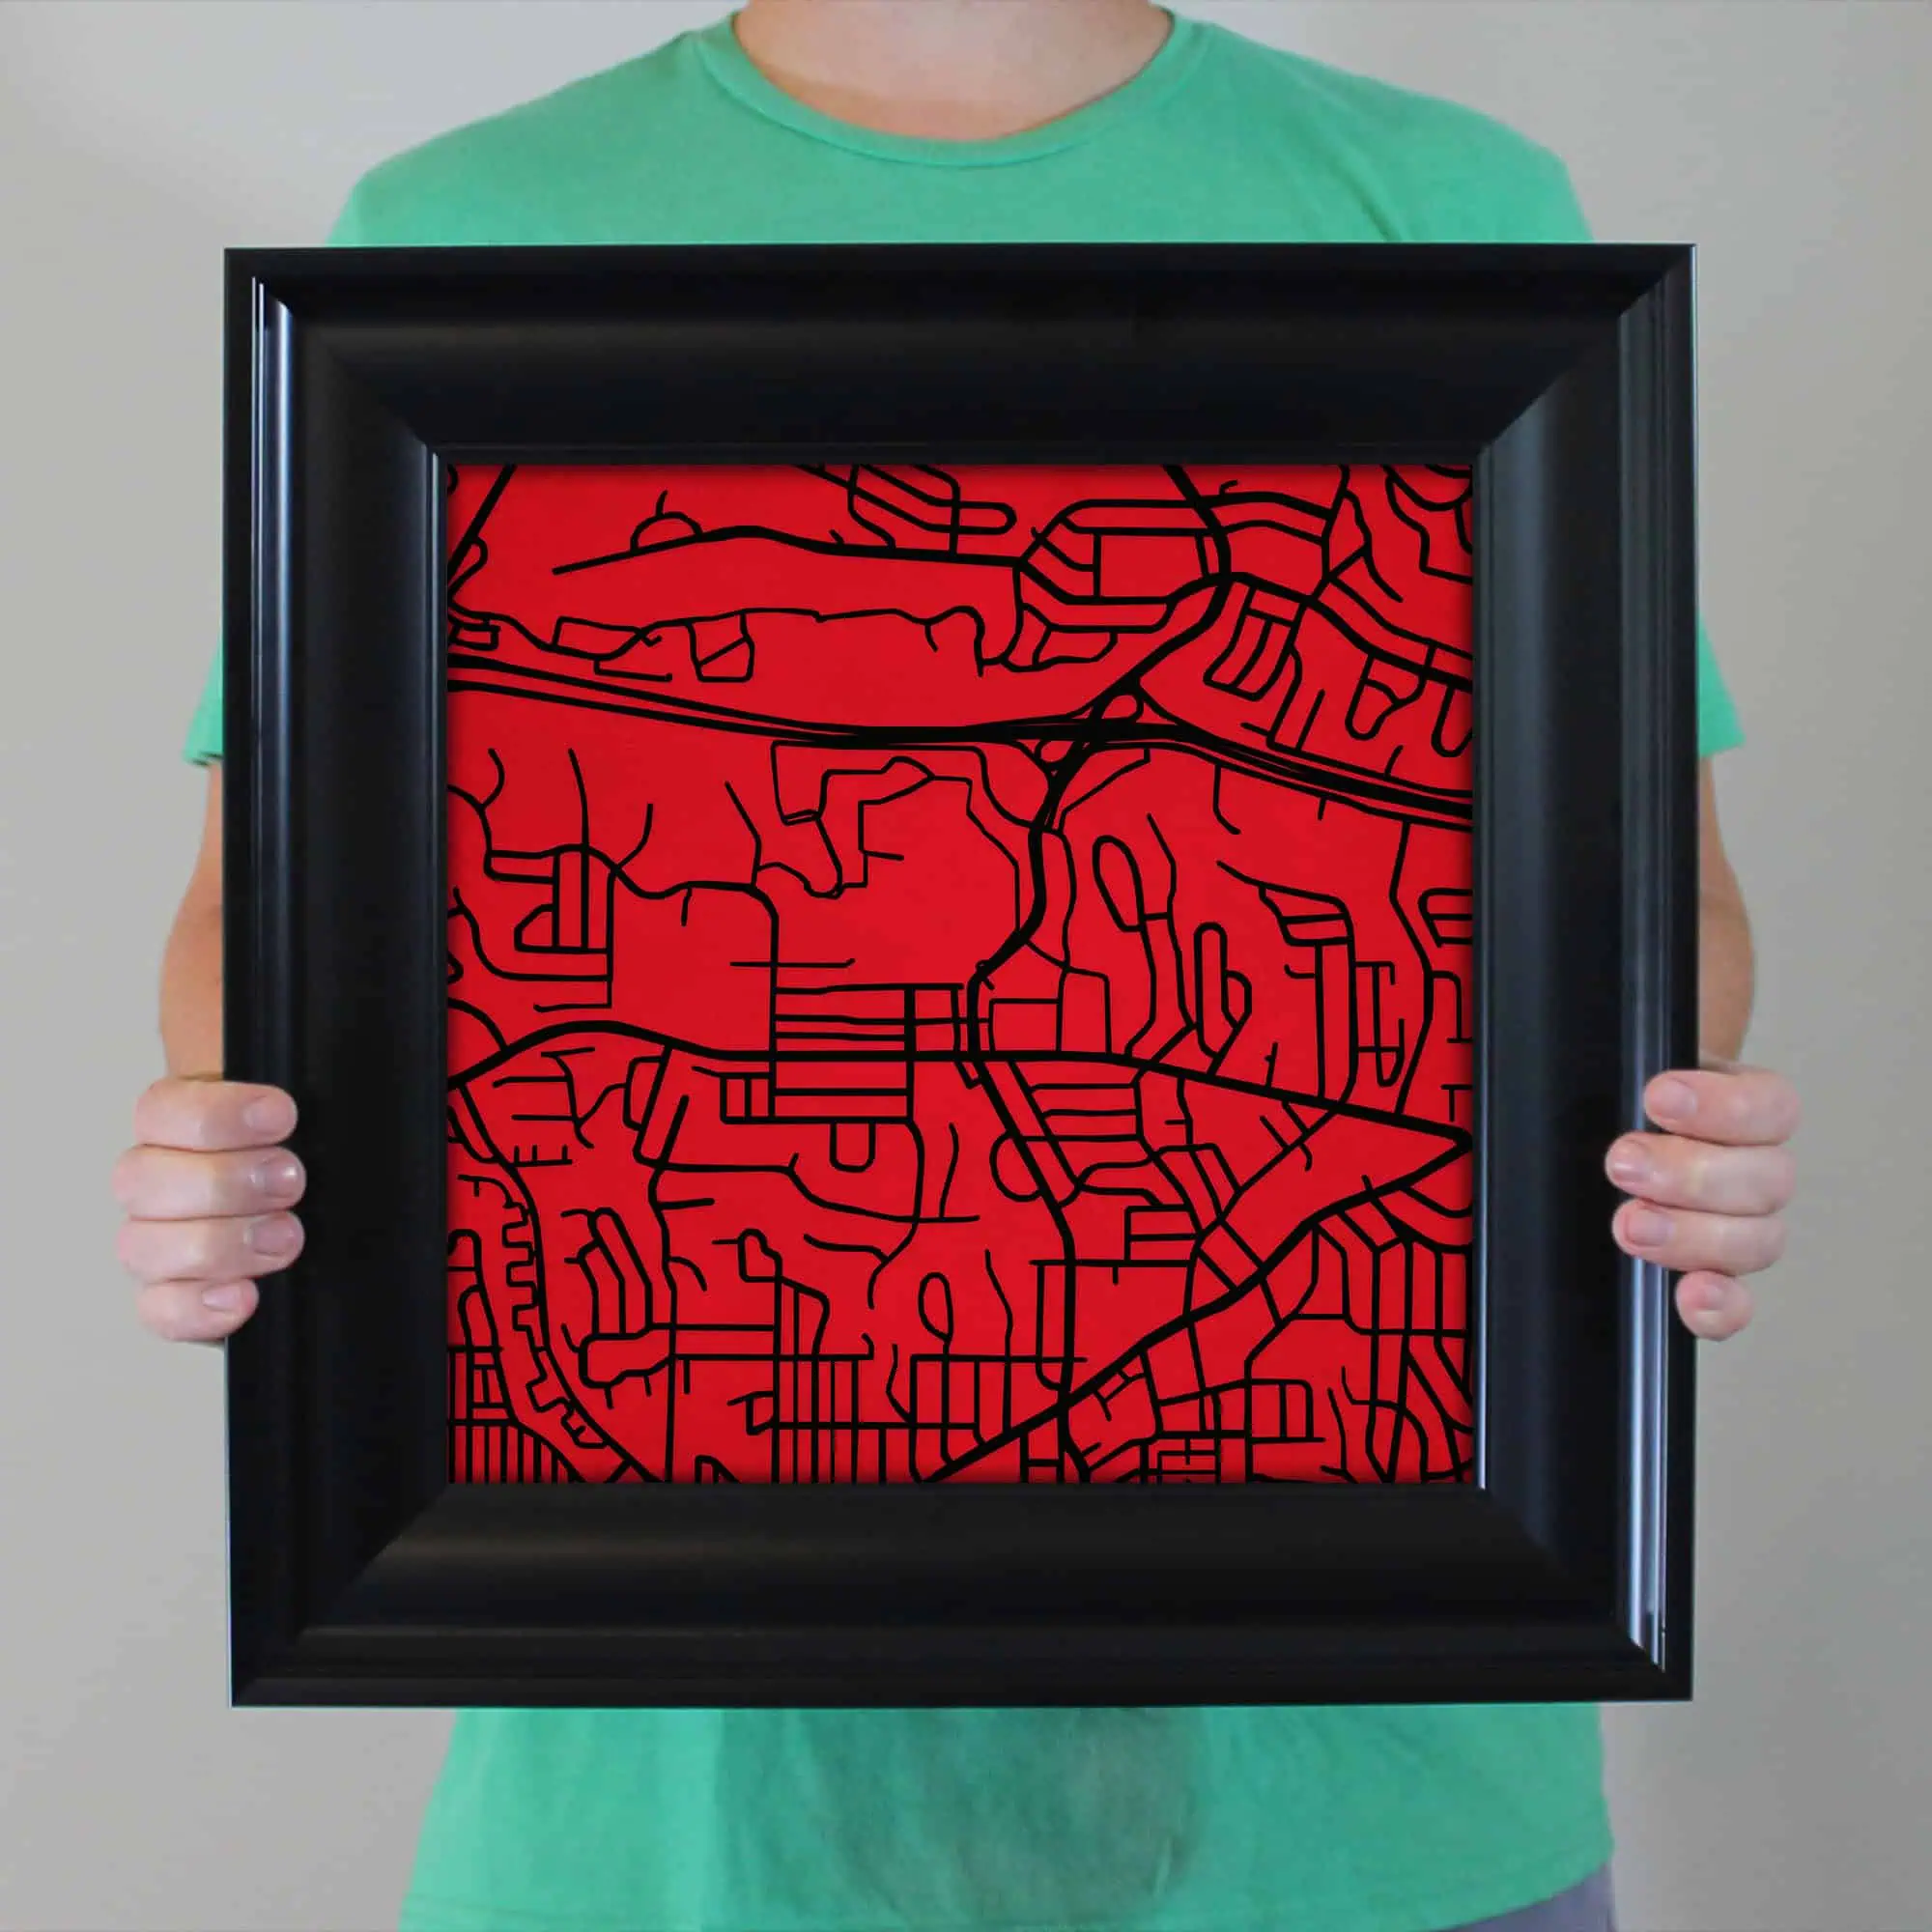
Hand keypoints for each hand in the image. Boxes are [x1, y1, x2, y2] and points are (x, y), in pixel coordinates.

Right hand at [111, 1076, 305, 1343]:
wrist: (323, 1222)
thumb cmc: (311, 1160)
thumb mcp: (313, 1119)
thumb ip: (299, 1105)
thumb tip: (296, 1102)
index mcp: (180, 1125)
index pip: (161, 1110)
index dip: (216, 1114)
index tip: (282, 1116)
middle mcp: (158, 1184)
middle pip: (142, 1179)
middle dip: (223, 1181)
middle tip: (290, 1181)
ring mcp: (157, 1245)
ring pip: (143, 1246)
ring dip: (218, 1244)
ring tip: (286, 1238)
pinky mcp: (174, 1300)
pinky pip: (159, 1310)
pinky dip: (198, 1308)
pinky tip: (245, 1297)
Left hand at [1605, 1056, 1798, 1339]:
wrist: (1605, 1126)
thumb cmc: (1621, 1106)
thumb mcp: (1628, 1079)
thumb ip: (1631, 1080)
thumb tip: (1626, 1073)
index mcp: (1744, 1109)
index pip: (1770, 1107)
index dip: (1723, 1106)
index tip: (1658, 1097)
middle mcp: (1753, 1169)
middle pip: (1766, 1180)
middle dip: (1690, 1174)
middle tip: (1624, 1163)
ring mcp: (1739, 1226)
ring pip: (1757, 1240)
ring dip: (1693, 1235)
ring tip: (1630, 1222)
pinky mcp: (1713, 1275)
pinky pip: (1736, 1303)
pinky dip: (1720, 1307)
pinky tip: (1690, 1295)